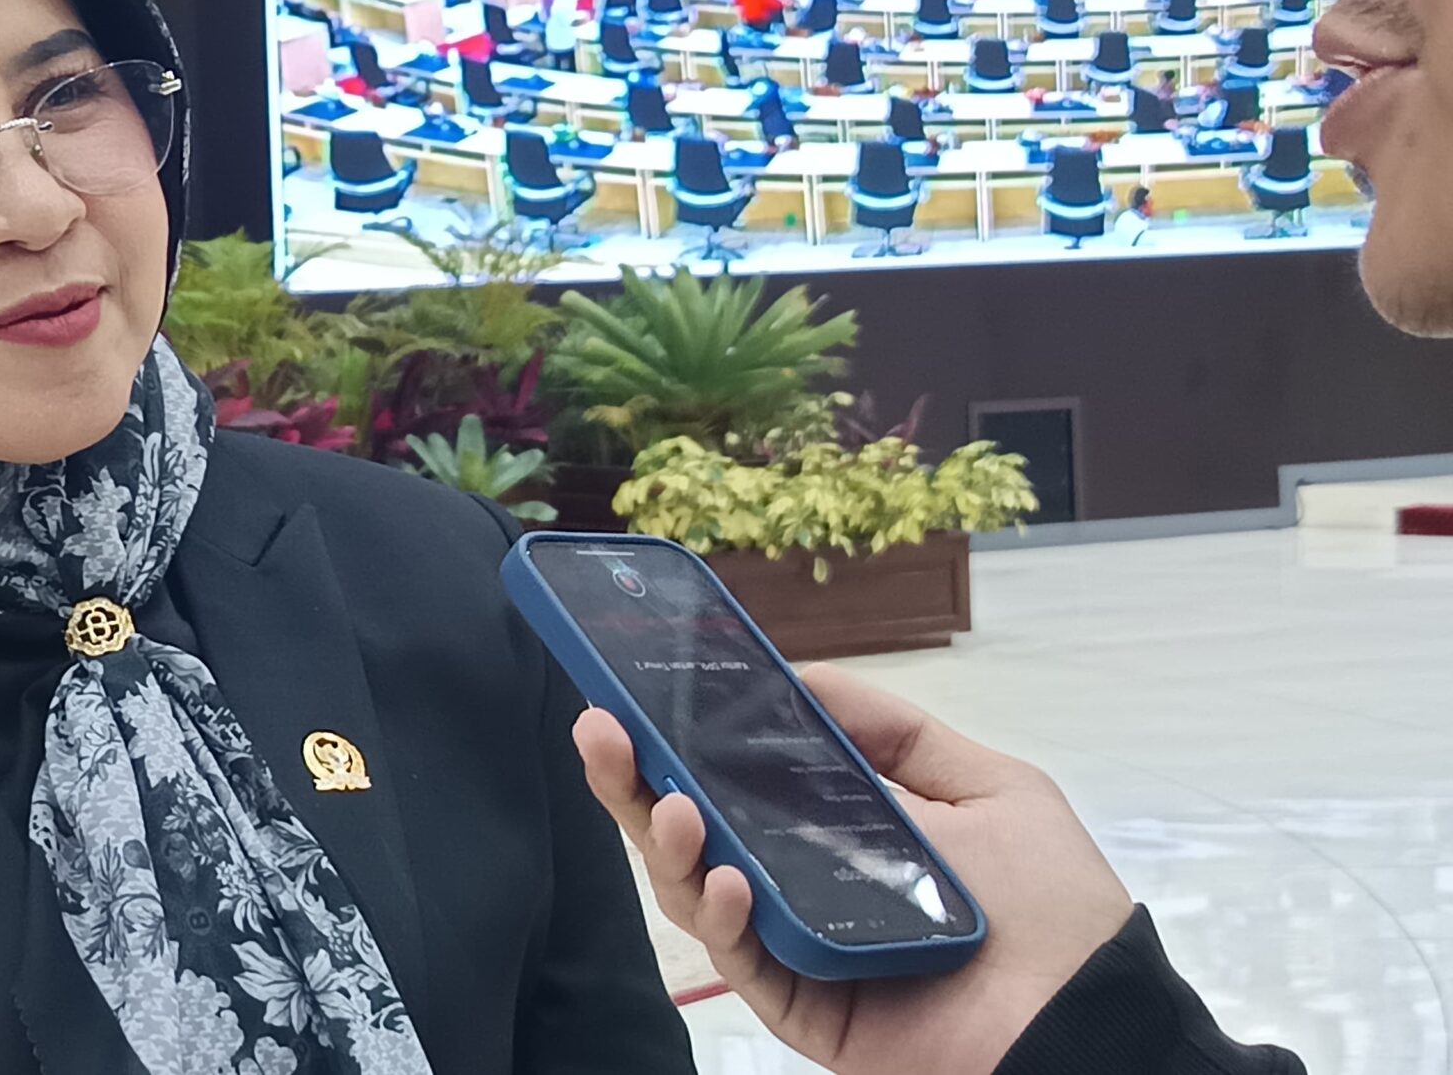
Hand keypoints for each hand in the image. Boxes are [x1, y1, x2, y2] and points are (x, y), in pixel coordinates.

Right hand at [575, 664, 1133, 1074]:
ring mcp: (793, 945)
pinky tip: (728, 880)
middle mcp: (797, 883)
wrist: (1088, 1014)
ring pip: (697, 894)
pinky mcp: (801, 1005)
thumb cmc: (1049, 902)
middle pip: (693, 831)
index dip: (679, 738)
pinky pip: (741, 961)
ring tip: (674, 807)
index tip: (633, 689)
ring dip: (672, 845)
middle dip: (635, 780)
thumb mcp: (987, 786)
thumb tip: (803, 674)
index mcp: (832, 830)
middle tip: (600, 729)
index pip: (735, 779)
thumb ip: (895, 731)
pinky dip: (725, 919)